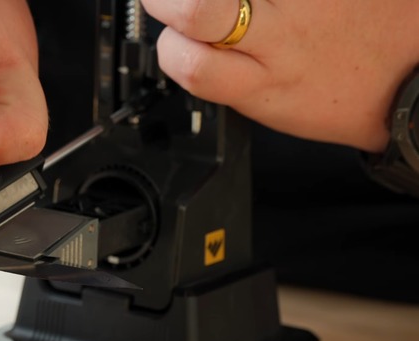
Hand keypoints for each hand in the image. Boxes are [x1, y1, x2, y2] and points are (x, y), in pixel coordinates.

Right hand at [142, 0, 418, 151]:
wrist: (415, 76)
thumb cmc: (349, 97)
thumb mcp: (275, 109)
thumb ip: (228, 80)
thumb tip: (187, 46)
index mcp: (261, 87)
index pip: (190, 64)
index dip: (170, 50)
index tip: (174, 41)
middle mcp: (279, 40)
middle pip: (197, 8)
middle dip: (166, 0)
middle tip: (169, 1)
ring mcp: (302, 2)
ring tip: (221, 2)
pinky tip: (259, 2)